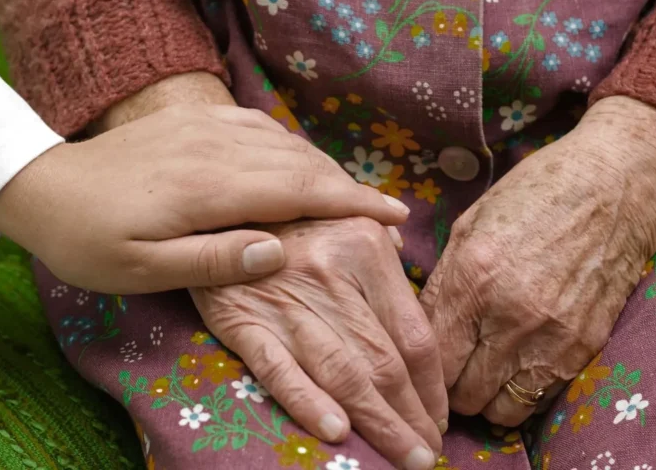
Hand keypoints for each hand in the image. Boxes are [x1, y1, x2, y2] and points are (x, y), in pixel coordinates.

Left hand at [0, 102, 408, 293]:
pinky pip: (259, 126)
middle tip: (387, 214)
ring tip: (352, 196)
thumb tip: (279, 253)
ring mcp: (205, 128)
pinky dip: (291, 146)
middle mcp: (217, 148)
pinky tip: (299, 161)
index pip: (301, 191)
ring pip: (286, 143)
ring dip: (325, 168)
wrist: (42, 188)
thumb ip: (213, 261)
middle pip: (303, 164)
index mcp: (210, 188)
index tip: (395, 217)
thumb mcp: (142, 270)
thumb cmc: (90, 241)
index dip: (353, 204)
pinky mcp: (194, 121)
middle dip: (351, 188)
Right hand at [191, 217, 447, 469]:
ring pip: (343, 374)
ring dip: (379, 424)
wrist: (214, 210)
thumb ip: (381, 238)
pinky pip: (280, 370)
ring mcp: (286, 302)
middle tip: (429, 456)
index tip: (441, 416)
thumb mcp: (342, 211)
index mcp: (365, 248)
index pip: (414, 333)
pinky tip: (338, 433)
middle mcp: (331, 276)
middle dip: (413, 418)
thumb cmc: (288, 215)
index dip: (432, 385)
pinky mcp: (243, 321)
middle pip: (385, 363)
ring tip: (403, 458)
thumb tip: (409, 253)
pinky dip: (309, 403)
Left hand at [420, 96, 655, 426]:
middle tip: (452, 368)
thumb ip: (441, 284)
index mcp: (472, 280)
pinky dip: (521, 393)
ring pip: (500, 410)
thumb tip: (416, 328)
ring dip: (485, 398)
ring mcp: (550, 338)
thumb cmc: (532, 196)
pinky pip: (539, 399)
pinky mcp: (583, 348)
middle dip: (450, 386)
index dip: (421, 365)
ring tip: (483, 373)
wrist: (613, 185)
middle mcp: (509, 317)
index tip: (423, 361)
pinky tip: (516, 367)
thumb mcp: (469, 227)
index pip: (432, 357)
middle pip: (462, 393)